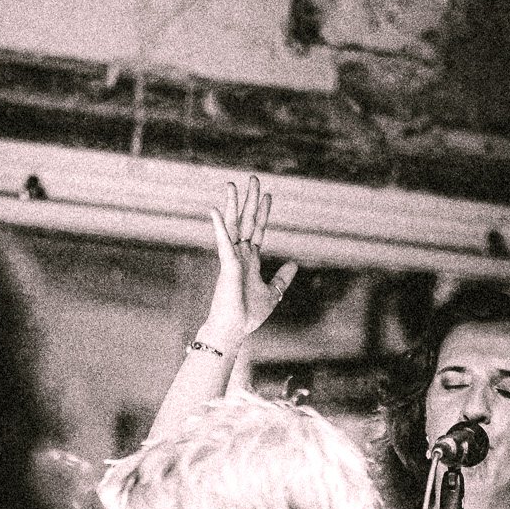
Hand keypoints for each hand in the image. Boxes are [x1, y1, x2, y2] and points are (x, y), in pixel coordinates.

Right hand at [201, 176, 298, 347]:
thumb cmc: (249, 314)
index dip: (263, 212)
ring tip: (233, 184)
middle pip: (246, 221)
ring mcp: (232, 258)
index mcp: (250, 260)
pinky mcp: (227, 265)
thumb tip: (294, 264)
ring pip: (233, 226)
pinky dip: (219, 226)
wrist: (234, 329)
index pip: (258, 230)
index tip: (268, 195)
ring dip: (233, 205)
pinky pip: (223, 242)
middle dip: (250, 200)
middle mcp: (240, 255)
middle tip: (254, 178)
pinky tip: (215, 210)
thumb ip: (281, 278)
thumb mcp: (273, 293)